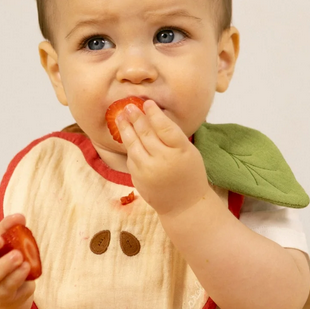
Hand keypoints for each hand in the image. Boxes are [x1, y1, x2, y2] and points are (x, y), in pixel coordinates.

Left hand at [116, 100, 210, 215]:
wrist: (184, 205)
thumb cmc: (189, 174)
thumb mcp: (189, 152)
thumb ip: (173, 136)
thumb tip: (154, 114)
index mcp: (180, 151)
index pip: (165, 127)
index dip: (154, 114)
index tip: (147, 103)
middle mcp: (163, 160)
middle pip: (146, 133)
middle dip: (136, 117)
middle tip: (129, 106)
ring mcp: (148, 170)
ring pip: (133, 143)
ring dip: (125, 128)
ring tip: (120, 116)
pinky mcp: (137, 178)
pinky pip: (131, 156)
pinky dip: (128, 144)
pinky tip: (125, 133)